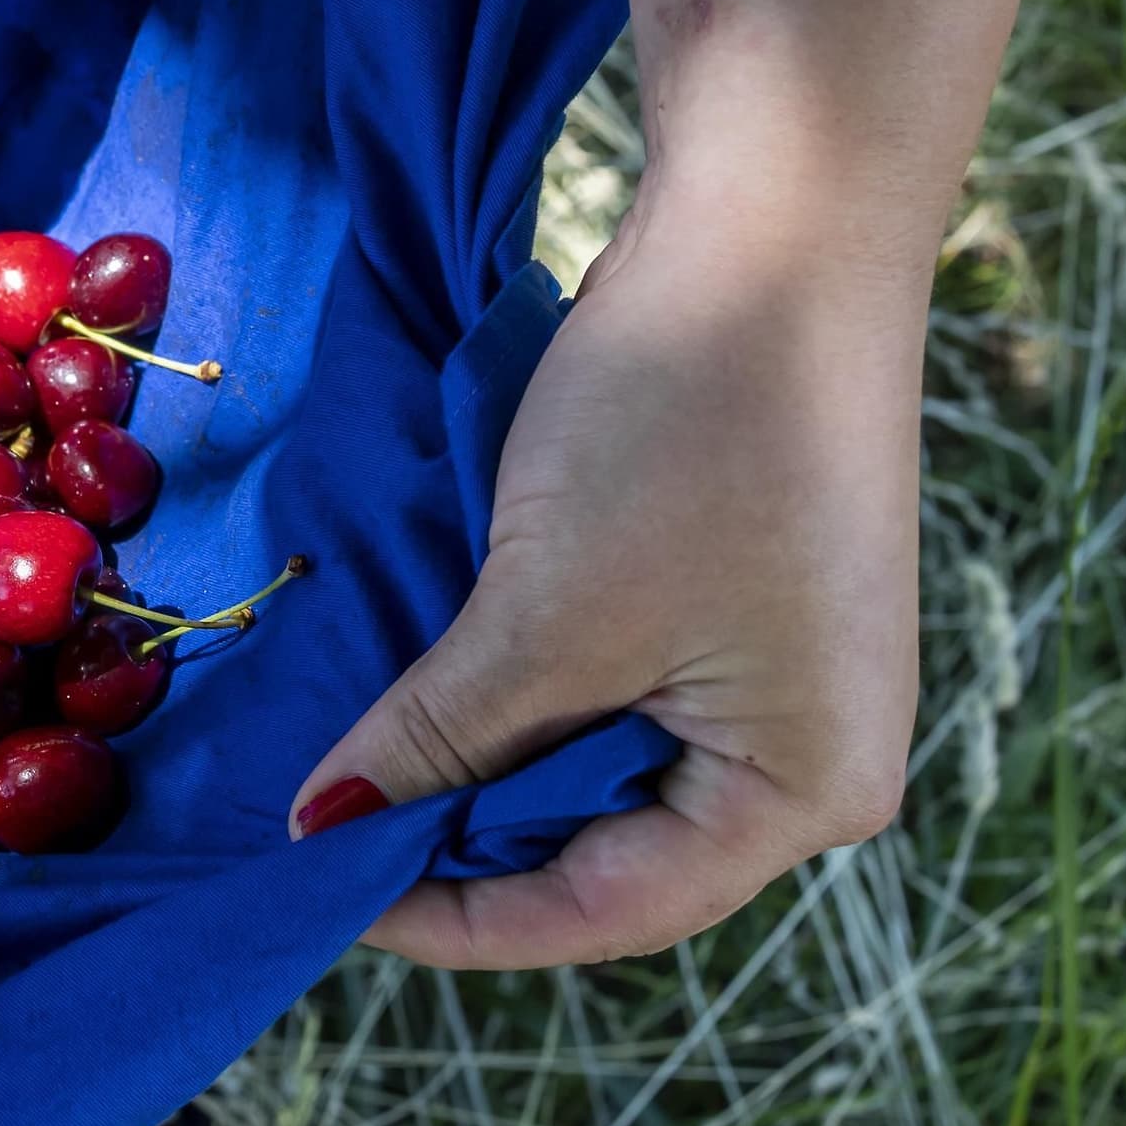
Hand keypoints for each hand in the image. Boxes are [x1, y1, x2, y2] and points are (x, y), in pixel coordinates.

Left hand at [284, 170, 922, 964]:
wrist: (775, 210)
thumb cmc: (689, 423)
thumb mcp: (547, 610)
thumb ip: (440, 738)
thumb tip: (326, 828)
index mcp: (808, 792)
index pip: (605, 911)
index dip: (450, 915)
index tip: (313, 887)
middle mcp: (812, 752)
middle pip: (601, 846)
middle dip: (457, 834)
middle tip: (313, 820)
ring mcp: (777, 668)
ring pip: (588, 758)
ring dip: (471, 752)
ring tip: (348, 748)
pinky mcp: (732, 591)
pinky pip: (604, 679)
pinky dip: (507, 680)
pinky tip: (414, 671)